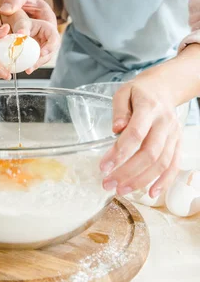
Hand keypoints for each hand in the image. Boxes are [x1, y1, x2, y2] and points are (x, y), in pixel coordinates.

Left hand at [0, 0, 59, 71]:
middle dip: (40, 59)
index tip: (41, 52)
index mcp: (47, 20)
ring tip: (25, 69)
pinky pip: (27, 57)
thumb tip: (5, 10)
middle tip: (31, 66)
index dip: (49, 45)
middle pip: (48, 51)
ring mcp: (35, 41)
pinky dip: (22, 62)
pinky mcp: (26, 46)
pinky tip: (15, 66)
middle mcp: (44, 33)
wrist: (11, 3)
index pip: (53, 36)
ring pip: (38, 56)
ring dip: (33, 64)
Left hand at [100, 78, 181, 198]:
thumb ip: (119, 110)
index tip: (104, 167)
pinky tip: (151, 193)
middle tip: (108, 183)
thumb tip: (115, 129)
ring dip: (141, 180)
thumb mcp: (124, 92)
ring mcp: (173, 134)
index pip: (135, 133)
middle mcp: (164, 123)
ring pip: (161, 163)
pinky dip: (164, 182)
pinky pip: (174, 165)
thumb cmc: (139, 91)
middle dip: (128, 172)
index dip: (119, 152)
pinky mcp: (178, 143)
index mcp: (149, 108)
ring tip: (121, 190)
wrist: (164, 87)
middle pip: (149, 153)